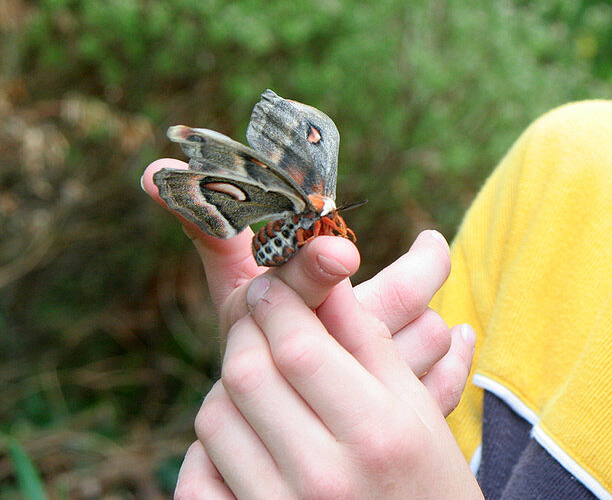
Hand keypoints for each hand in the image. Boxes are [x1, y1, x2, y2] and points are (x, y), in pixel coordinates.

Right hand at [142, 160, 462, 409]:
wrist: (281, 444)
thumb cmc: (258, 345)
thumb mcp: (235, 291)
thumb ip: (209, 230)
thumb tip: (151, 171)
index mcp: (299, 324)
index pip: (316, 280)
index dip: (323, 263)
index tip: (343, 248)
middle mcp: (337, 365)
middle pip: (399, 298)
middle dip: (419, 269)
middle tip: (427, 248)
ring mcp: (372, 398)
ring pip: (429, 336)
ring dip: (428, 320)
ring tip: (418, 306)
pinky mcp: (404, 424)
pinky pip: (450, 382)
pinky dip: (456, 358)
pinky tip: (457, 337)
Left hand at [175, 273, 481, 498]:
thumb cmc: (425, 480)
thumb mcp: (416, 410)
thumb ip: (369, 342)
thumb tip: (327, 274)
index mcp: (378, 432)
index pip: (299, 346)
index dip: (276, 302)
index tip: (271, 283)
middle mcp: (324, 475)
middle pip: (247, 374)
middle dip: (246, 330)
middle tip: (258, 314)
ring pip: (214, 417)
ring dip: (228, 385)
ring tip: (259, 378)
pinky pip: (196, 474)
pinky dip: (210, 445)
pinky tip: (243, 434)